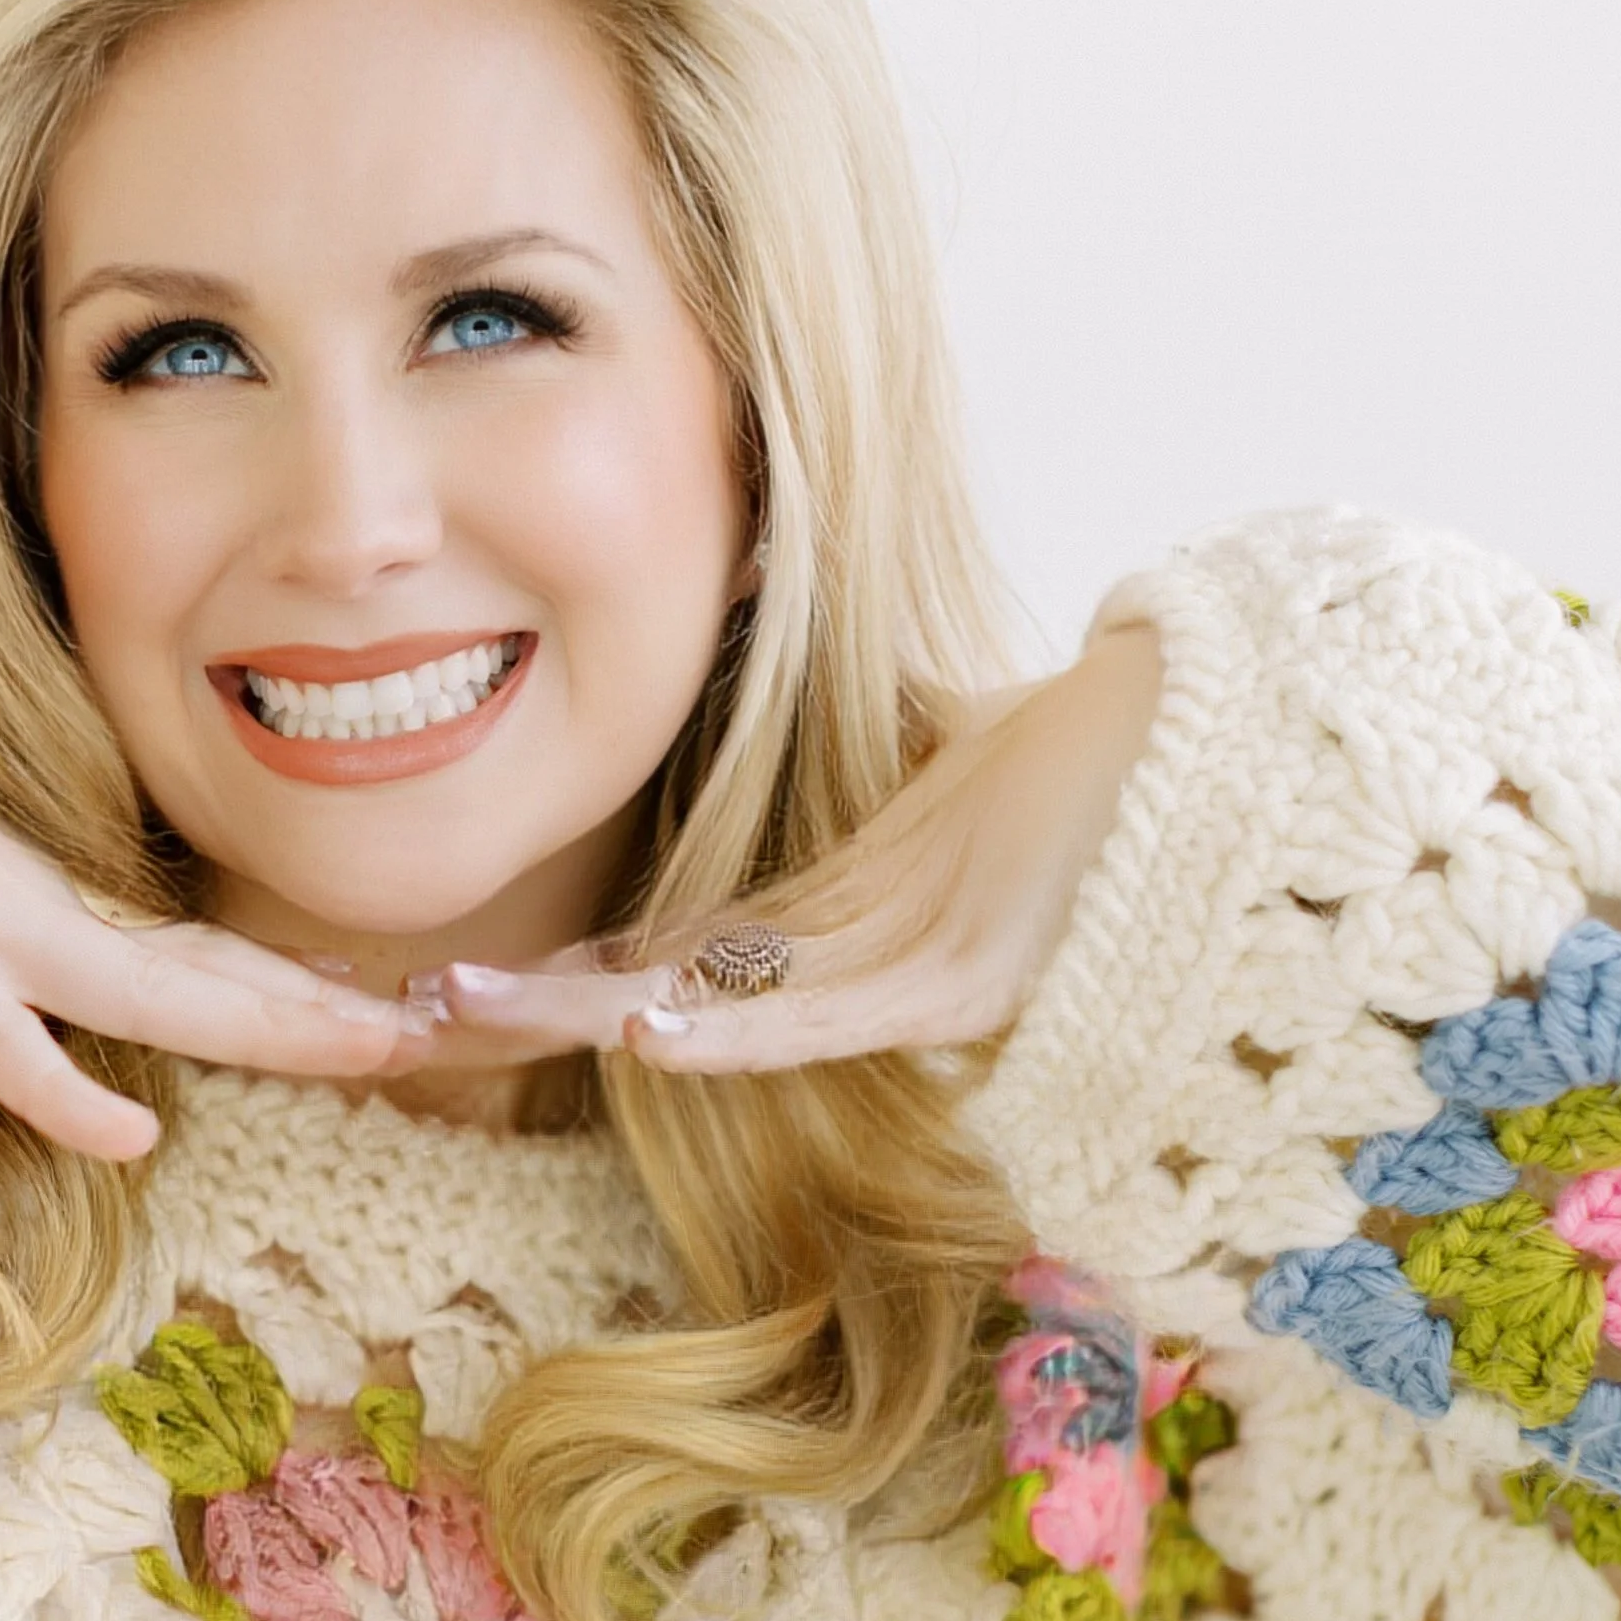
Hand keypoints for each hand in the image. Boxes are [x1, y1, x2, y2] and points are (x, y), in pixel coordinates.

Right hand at [0, 730, 421, 1158]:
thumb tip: (2, 1037)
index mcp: (21, 909)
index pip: (184, 958)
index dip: (281, 987)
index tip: (369, 1007)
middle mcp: (19, 925)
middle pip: (201, 978)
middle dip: (314, 1010)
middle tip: (431, 1027)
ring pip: (152, 993)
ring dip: (265, 1021)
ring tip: (370, 1044)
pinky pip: (4, 1048)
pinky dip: (66, 1093)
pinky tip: (134, 1132)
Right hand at [414, 622, 1164, 1074]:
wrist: (1195, 737)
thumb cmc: (1079, 738)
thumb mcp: (935, 721)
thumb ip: (852, 703)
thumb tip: (766, 586)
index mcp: (848, 918)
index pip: (680, 954)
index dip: (573, 962)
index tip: (466, 966)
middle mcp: (866, 965)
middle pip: (671, 993)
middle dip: (544, 1003)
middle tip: (425, 1010)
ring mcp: (913, 980)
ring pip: (725, 1012)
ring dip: (595, 1014)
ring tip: (488, 1016)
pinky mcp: (970, 982)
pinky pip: (828, 1016)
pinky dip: (729, 1029)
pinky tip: (642, 1033)